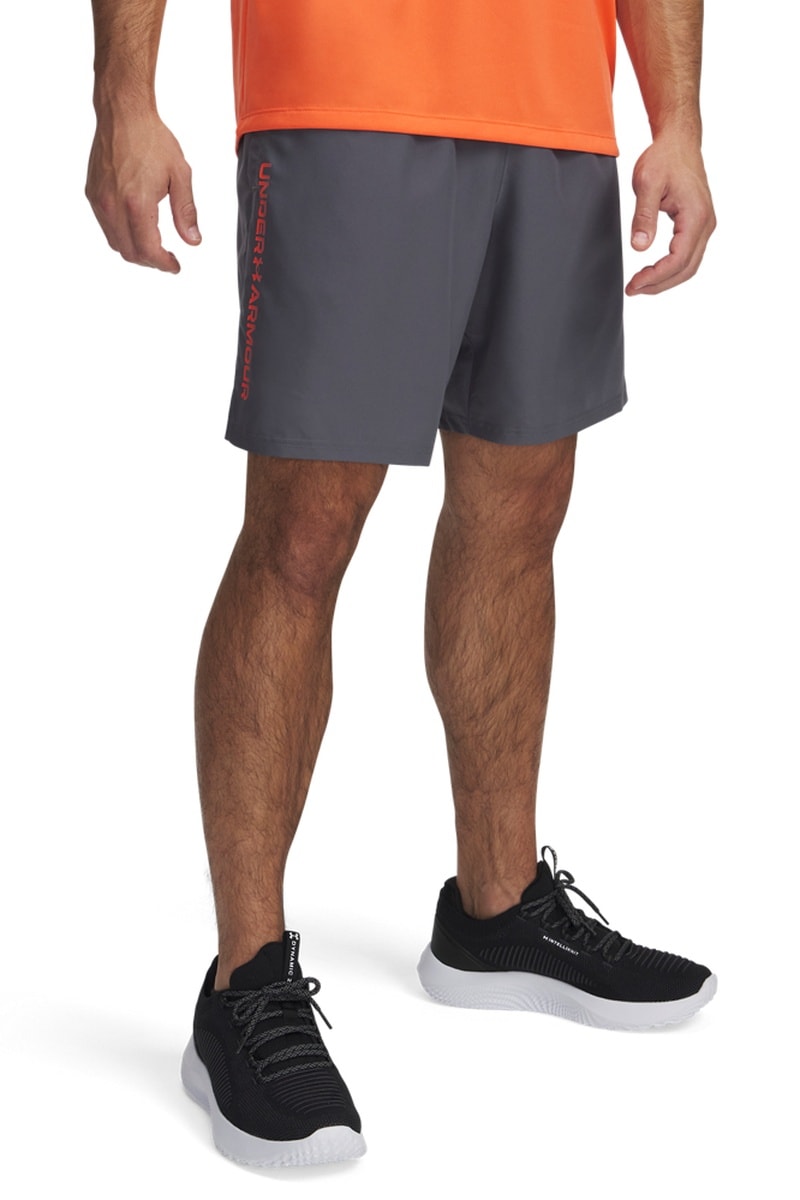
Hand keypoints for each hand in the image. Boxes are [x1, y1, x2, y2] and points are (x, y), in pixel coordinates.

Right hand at [86, 112, 200, 272]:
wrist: (123, 114)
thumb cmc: (152, 140)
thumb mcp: (180, 175)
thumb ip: (186, 212)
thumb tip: (193, 241)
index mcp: (137, 203)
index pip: (148, 250)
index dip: (163, 264)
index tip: (175, 266)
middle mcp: (113, 206)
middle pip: (130, 253)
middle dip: (150, 261)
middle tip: (166, 258)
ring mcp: (99, 201)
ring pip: (115, 243)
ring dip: (135, 251)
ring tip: (153, 246)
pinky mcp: (92, 194)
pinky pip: (106, 227)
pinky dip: (122, 235)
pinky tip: (137, 227)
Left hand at [626, 135, 715, 295]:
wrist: (679, 142)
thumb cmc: (664, 158)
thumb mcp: (647, 183)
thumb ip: (643, 216)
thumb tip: (640, 247)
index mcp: (696, 216)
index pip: (678, 260)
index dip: (655, 277)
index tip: (633, 284)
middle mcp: (706, 224)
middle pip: (686, 269)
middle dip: (659, 284)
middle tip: (633, 289)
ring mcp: (705, 225)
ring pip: (689, 265)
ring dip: (665, 279)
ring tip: (640, 284)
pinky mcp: (699, 225)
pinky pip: (688, 255)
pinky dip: (671, 268)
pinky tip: (652, 270)